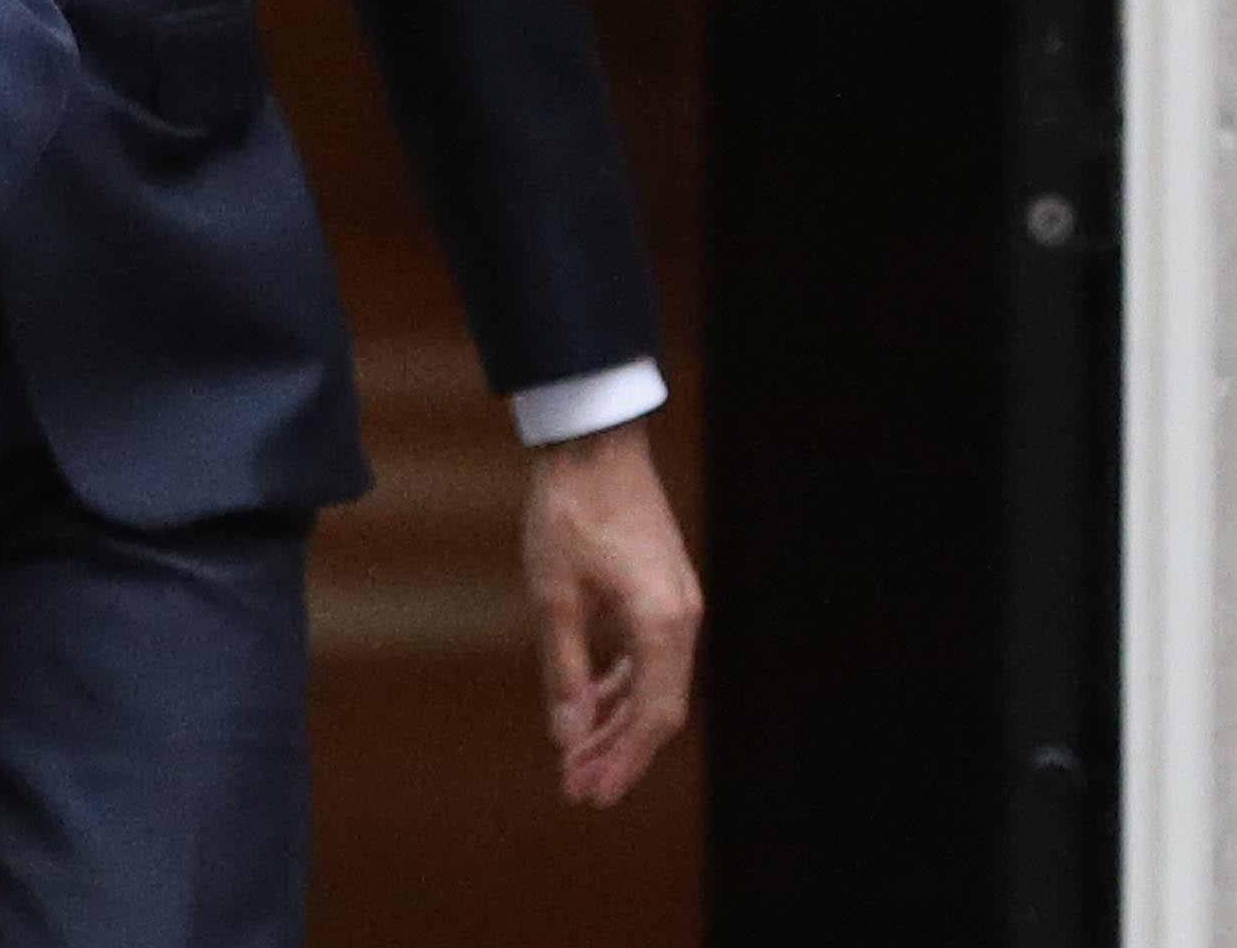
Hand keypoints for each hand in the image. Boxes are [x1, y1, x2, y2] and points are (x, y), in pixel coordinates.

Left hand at [523, 420, 700, 806]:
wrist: (594, 442)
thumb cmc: (571, 512)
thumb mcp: (554, 595)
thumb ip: (564, 670)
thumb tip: (566, 736)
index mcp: (663, 624)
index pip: (650, 716)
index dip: (620, 760)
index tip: (587, 793)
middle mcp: (682, 619)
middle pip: (658, 708)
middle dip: (618, 751)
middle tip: (578, 788)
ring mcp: (677, 603)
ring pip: (653, 683)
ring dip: (616, 720)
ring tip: (577, 755)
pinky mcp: (663, 590)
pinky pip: (648, 655)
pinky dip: (621, 684)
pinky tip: (590, 702)